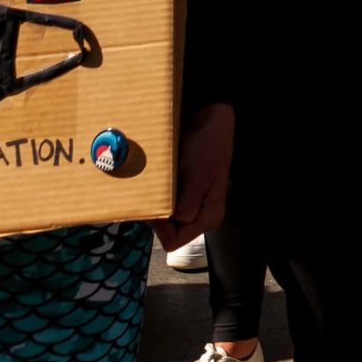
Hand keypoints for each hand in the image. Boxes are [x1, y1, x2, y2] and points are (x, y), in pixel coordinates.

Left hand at [153, 102, 233, 249]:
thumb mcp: (199, 175)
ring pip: (162, 220)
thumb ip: (187, 204)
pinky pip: (162, 205)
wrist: (210, 120)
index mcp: (208, 217)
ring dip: (154, 204)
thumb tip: (171, 221)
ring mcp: (189, 205)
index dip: (160, 228)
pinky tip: (155, 182)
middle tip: (151, 192)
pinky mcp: (181, 194)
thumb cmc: (208, 147)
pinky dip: (155, 196)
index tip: (154, 205)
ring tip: (153, 185)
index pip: (174, 241)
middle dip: (156, 216)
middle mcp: (198, 216)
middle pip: (167, 232)